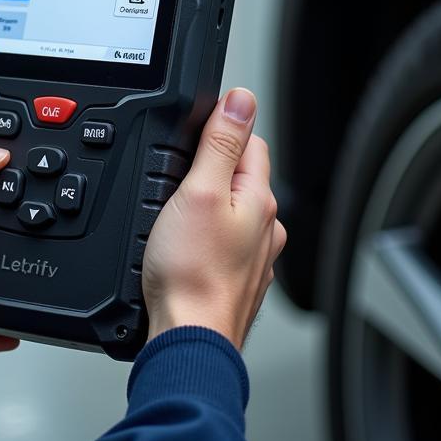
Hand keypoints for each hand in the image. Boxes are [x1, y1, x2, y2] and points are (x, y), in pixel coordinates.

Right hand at [142, 88, 285, 349]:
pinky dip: (203, 239)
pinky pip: (221, 243)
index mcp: (260, 199)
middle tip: (175, 182)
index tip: (192, 137)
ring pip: (229, 212)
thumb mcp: (198, 191)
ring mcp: (253, 257)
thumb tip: (241, 99)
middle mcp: (265, 228)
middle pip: (238, 175)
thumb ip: (220, 143)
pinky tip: (182, 250)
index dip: (219, 129)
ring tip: (174, 218)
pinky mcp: (236, 280)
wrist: (188, 341)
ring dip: (205, 206)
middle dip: (208, 169)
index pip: (250, 140)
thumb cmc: (191, 273)